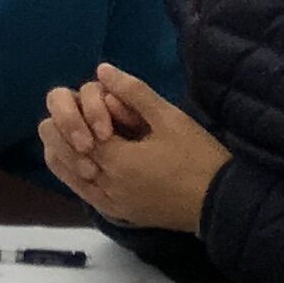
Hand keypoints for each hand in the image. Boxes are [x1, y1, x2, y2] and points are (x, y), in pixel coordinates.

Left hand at [42, 63, 227, 233]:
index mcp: (116, 161)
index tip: (104, 113)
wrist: (223, 202)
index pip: (73, 131)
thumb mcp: (170, 118)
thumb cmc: (199, 157)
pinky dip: (75, 173)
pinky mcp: (118, 213)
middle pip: (60, 151)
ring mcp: (109, 203)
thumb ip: (133, 92)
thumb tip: (102, 69)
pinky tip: (85, 159)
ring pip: (65, 173)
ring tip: (83, 135)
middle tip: (88, 121)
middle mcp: (105, 185)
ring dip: (66, 150)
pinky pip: (82, 193)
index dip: (83, 115)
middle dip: (66, 130)